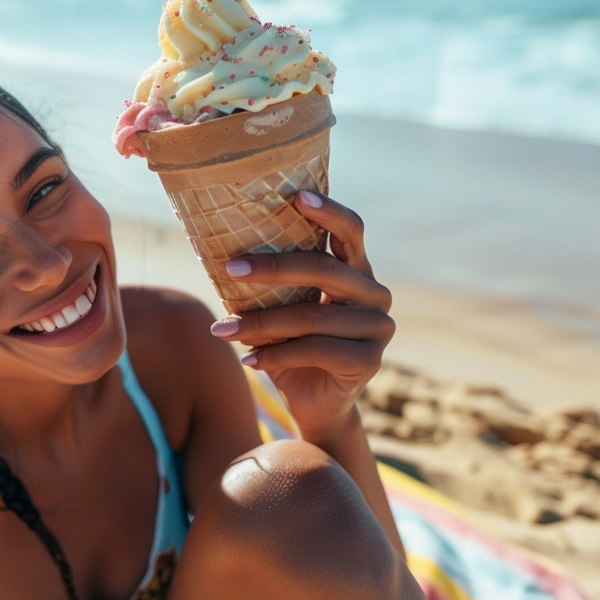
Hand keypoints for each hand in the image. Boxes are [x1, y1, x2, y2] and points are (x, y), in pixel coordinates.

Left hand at [208, 191, 393, 447]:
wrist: (315, 403)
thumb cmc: (292, 345)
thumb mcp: (281, 308)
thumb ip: (270, 282)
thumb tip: (220, 253)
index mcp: (356, 269)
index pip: (350, 230)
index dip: (328, 211)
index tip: (297, 196)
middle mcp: (374, 292)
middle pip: (325, 269)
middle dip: (272, 268)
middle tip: (230, 268)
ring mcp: (378, 327)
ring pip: (311, 316)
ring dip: (259, 324)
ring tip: (221, 329)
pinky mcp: (370, 361)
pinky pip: (315, 351)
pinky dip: (275, 355)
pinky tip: (248, 360)